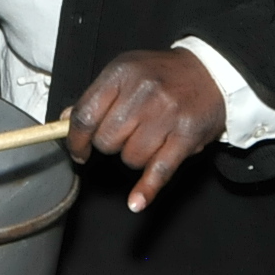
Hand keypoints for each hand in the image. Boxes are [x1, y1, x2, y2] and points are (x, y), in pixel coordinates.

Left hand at [65, 49, 224, 213]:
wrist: (209, 72)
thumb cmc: (161, 75)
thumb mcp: (124, 73)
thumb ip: (95, 97)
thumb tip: (65, 121)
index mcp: (120, 74)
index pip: (85, 115)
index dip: (76, 139)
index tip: (78, 150)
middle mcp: (143, 92)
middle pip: (106, 140)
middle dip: (109, 145)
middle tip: (124, 135)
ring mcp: (166, 114)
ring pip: (130, 157)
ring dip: (133, 157)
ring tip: (146, 140)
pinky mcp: (186, 136)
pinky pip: (159, 170)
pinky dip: (147, 189)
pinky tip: (136, 202)